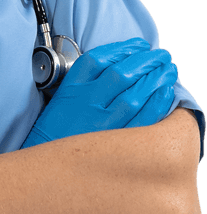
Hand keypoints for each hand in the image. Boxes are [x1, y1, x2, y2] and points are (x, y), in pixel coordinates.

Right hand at [21, 37, 177, 147]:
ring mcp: (101, 124)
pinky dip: (158, 103)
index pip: (99, 59)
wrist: (44, 168)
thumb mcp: (60, 100)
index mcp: (70, 89)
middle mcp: (86, 103)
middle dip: (147, 60)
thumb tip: (119, 69)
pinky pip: (143, 119)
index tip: (139, 45)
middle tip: (162, 56)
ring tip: (168, 70)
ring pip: (136, 94)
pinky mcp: (114, 144)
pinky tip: (166, 93)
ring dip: (157, 79)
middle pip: (122, 73)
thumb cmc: (54, 134)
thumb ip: (85, 84)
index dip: (123, 49)